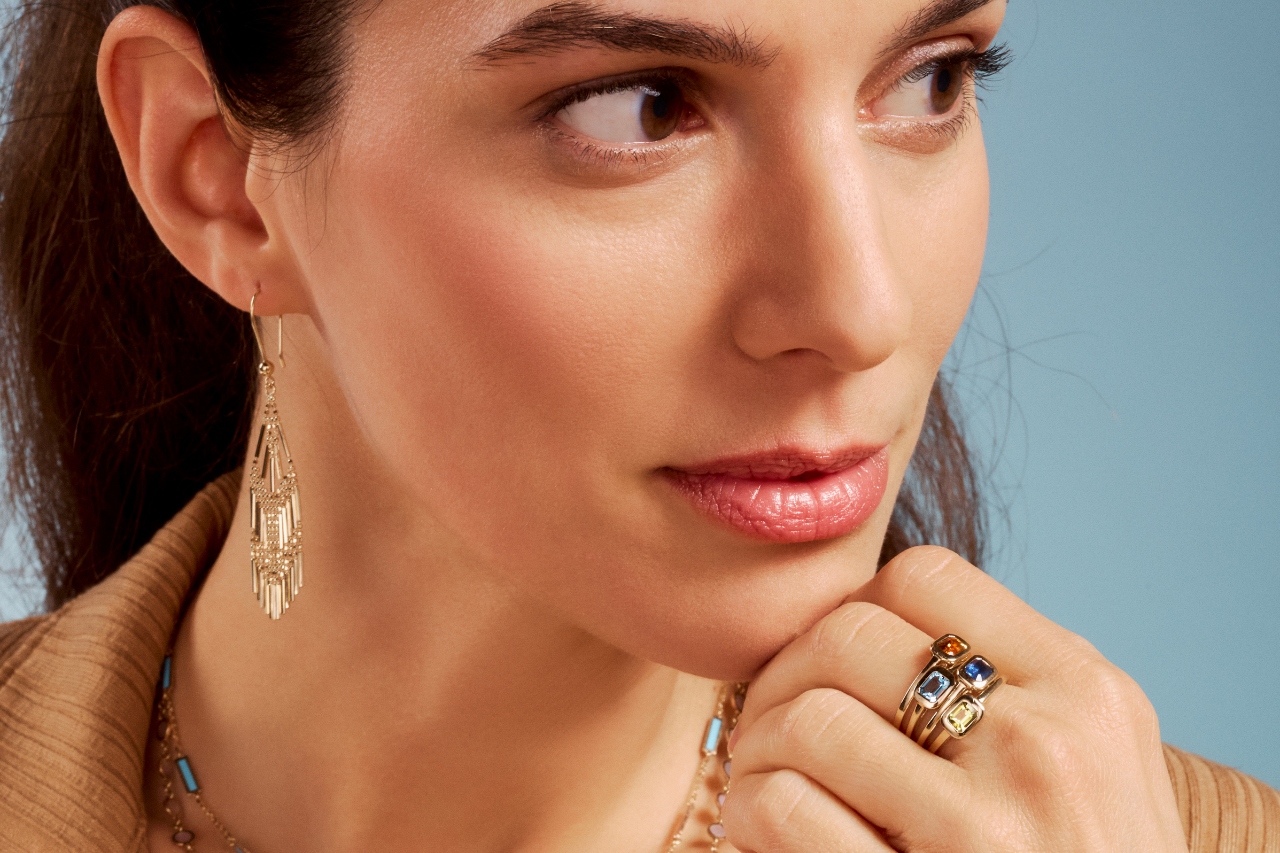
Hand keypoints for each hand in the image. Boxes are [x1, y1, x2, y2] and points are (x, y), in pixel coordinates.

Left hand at [724, 546, 1188, 851]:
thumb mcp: (1092, 760)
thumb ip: (1009, 684)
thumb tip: (856, 620)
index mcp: (1087, 691)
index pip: (923, 577)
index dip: (856, 610)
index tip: (839, 667)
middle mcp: (1046, 744)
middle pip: (850, 635)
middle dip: (787, 672)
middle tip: (774, 721)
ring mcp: (990, 827)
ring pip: (810, 717)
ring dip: (759, 745)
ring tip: (763, 775)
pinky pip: (788, 808)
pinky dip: (755, 810)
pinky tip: (768, 826)